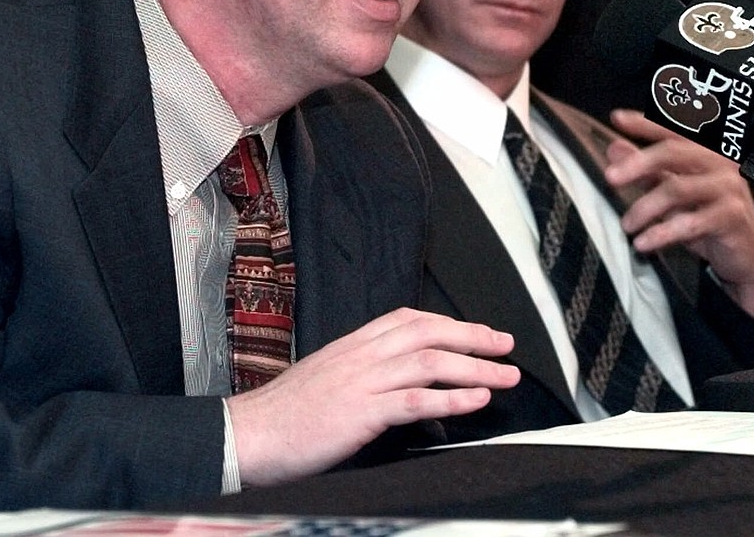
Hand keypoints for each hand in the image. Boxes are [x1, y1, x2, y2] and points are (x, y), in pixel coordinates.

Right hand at [227, 307, 518, 487]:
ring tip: (504, 377)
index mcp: (351, 345)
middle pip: (427, 332)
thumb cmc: (283, 415)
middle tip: (506, 347)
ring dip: (474, 368)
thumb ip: (363, 377)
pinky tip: (475, 401)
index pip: (408, 320)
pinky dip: (451, 399)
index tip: (479, 332)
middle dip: (473, 337)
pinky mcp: (360, 412)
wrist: (247, 434)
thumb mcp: (326, 381)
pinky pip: (414, 399)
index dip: (450, 323)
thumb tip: (400, 386)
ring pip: (429, 362)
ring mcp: (360, 381)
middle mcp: (359, 356)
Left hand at [604, 108, 753, 325]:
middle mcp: (720, 163)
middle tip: (611, 178)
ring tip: (626, 225)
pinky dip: (662, 233)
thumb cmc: (707, 219)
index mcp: (705, 152)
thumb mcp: (673, 193)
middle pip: (673, 152)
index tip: (617, 118)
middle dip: (638, 163)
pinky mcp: (733, 216)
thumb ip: (647, 170)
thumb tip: (614, 148)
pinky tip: (643, 243)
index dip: (645, 123)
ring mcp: (729, 188)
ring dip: (645, 208)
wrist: (746, 257)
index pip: (673, 130)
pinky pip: (691, 222)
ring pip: (677, 189)